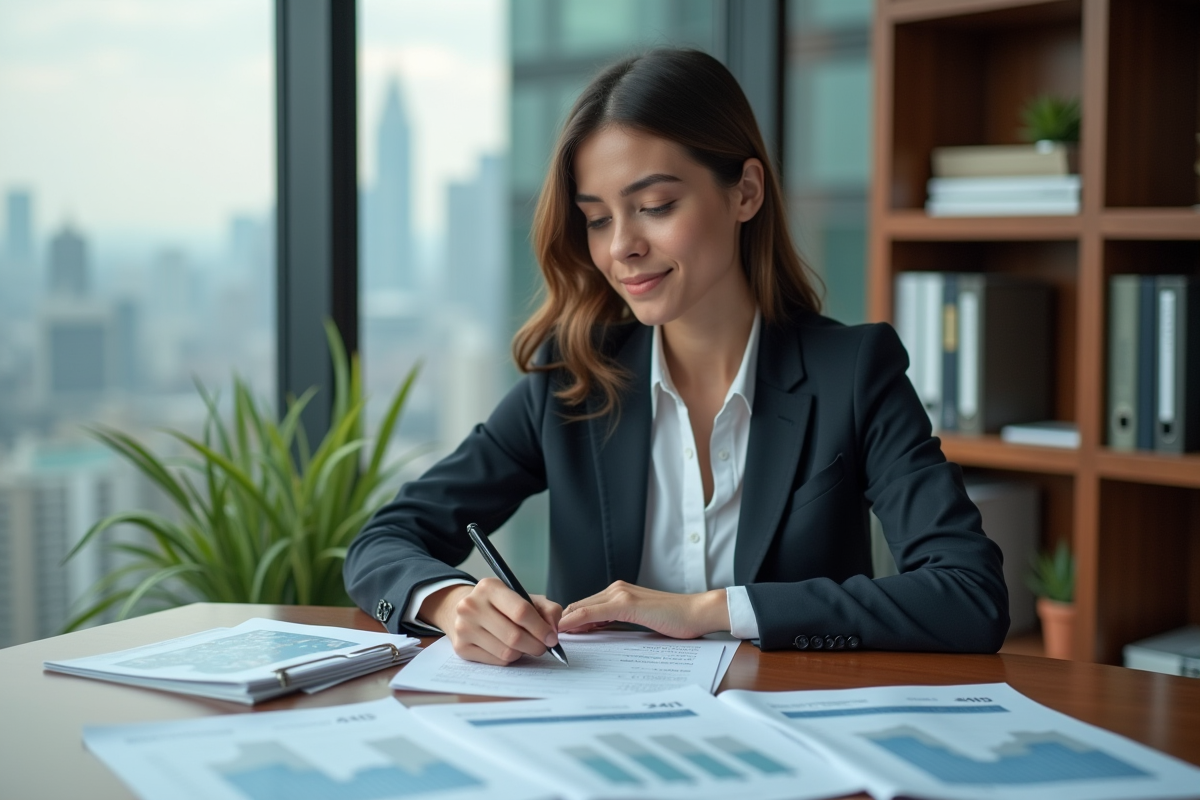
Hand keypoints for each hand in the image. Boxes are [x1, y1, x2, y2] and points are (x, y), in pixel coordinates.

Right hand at [419, 579, 562, 665]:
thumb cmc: (502, 605)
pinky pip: (497, 661)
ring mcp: (463, 627)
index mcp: (489, 587)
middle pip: (514, 636)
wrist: (467, 611)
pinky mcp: (461, 647)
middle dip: (535, 645)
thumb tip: (553, 631)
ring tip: (525, 646)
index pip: (521, 611)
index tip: (552, 638)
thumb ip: (547, 610)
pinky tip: (509, 649)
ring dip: (522, 653)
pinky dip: (509, 659)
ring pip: (506, 652)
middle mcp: (472, 606)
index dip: (541, 628)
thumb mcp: (525, 598)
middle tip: (542, 647)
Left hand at [557, 581, 729, 638]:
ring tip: (549, 638)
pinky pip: (592, 612)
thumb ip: (619, 623)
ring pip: (582, 608)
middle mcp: (616, 590)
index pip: (584, 607)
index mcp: (618, 593)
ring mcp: (620, 594)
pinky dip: (576, 620)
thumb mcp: (640, 622)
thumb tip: (597, 633)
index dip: (567, 622)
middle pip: (578, 606)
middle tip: (545, 639)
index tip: (554, 637)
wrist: (698, 613)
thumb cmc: (675, 620)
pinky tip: (564, 629)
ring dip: (564, 623)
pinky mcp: (626, 603)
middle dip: (560, 623)